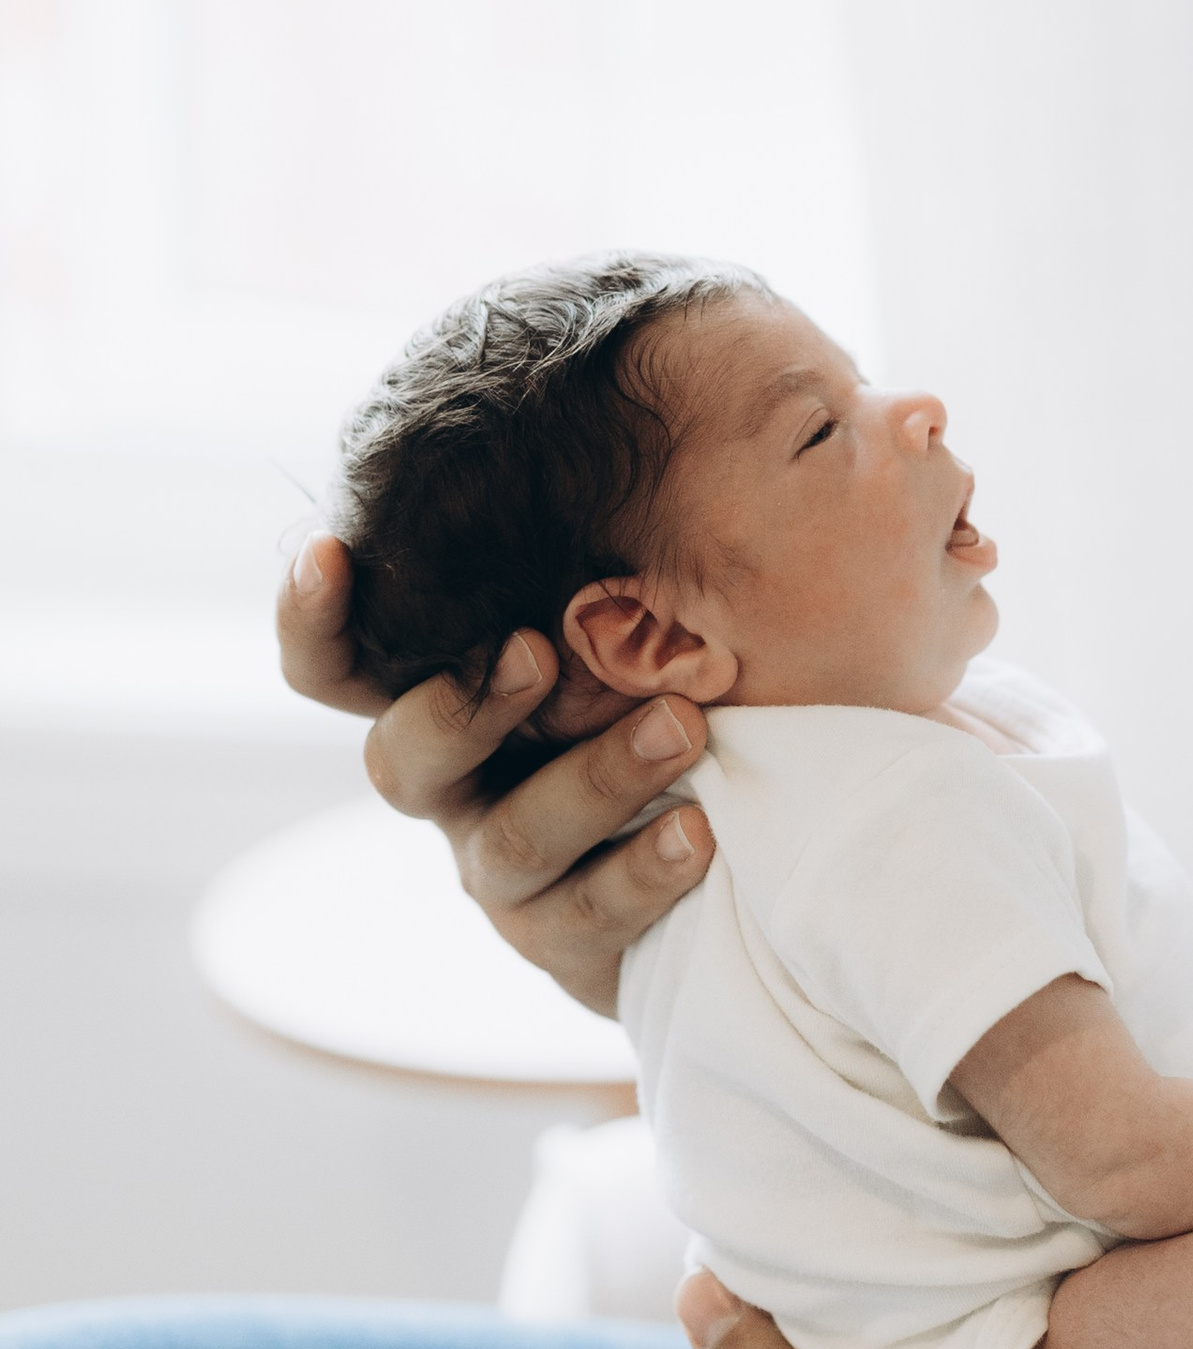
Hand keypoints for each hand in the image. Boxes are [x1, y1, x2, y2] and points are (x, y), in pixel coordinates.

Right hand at [276, 532, 716, 1017]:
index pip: (334, 667)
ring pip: (515, 839)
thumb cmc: (663, 682)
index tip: (330, 553)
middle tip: (536, 650)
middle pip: (404, 761)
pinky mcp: (563, 941)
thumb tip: (625, 407)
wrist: (726, 835)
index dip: (310, 619)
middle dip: (462, 706)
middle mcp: (454, 787)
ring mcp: (500, 870)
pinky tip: (699, 830)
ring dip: (596, 777)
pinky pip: (584, 916)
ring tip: (681, 726)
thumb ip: (605, 545)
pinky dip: (640, 871)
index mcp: (443, 695)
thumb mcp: (629, 611)